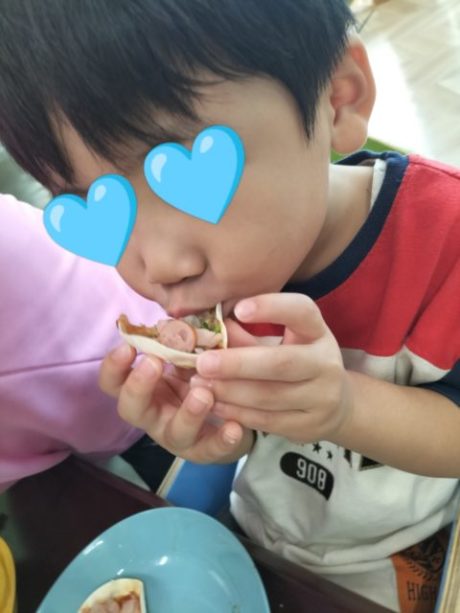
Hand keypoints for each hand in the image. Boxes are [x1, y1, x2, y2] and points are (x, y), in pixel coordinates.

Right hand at [98, 344, 253, 462]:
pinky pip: (211, 450)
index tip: (127, 347)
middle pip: (130, 409)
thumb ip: (191, 336)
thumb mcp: (194, 354)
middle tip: (154, 363)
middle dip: (138, 386)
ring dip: (187, 413)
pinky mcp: (206, 450)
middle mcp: (155, 413)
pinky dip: (222, 439)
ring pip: (173, 433)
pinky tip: (234, 427)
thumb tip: (198, 308)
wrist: (235, 412)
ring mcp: (178, 435)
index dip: (113, 367)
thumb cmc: (203, 375)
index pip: (114, 381)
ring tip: (204, 395)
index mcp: (146, 387)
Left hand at [191, 293, 352, 443]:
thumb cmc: (296, 362)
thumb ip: (246, 336)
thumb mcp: (279, 342)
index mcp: (318, 332)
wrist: (334, 405)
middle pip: (281, 363)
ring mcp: (322, 398)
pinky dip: (236, 412)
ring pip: (269, 396)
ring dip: (230, 390)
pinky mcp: (309, 426)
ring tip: (200, 384)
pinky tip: (214, 404)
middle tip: (202, 362)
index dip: (271, 308)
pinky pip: (267, 420)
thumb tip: (208, 328)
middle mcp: (326, 363)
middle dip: (237, 363)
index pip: (302, 311)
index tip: (238, 309)